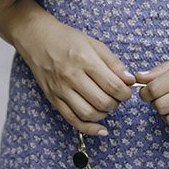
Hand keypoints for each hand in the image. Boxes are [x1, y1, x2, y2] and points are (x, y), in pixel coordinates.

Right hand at [14, 13, 133, 135]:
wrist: (38, 39)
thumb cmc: (67, 39)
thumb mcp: (94, 44)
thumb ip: (114, 63)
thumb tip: (130, 81)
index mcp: (85, 60)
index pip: (113, 85)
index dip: (125, 92)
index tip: (126, 90)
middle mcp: (71, 76)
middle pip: (102, 102)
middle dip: (116, 103)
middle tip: (117, 96)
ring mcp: (60, 89)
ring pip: (89, 114)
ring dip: (104, 114)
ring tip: (106, 104)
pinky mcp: (53, 98)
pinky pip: (72, 119)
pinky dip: (89, 128)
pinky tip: (100, 129)